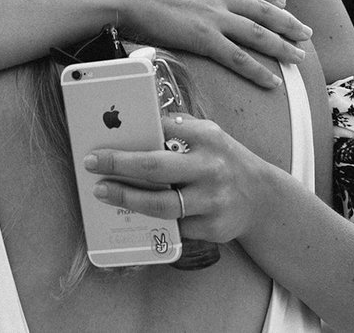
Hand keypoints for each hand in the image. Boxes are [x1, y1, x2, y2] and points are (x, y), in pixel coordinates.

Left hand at [85, 113, 271, 243]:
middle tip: (92, 163)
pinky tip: (133, 216)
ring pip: (161, 204)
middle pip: (156, 167)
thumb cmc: (223, 161)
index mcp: (208, 138)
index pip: (164, 129)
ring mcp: (212, 201)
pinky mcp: (212, 228)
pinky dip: (152, 221)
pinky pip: (174, 227)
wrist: (261, 198)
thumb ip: (179, 129)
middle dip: (119, 164)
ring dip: (127, 199)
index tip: (104, 137)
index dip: (133, 133)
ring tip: (103, 193)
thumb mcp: (209, 135)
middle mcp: (211, 168)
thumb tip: (136, 125)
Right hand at [113, 0, 312, 88]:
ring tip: (300, 57)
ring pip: (258, 33)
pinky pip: (237, 57)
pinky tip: (272, 82)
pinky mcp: (203, 38)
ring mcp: (212, 17)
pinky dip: (257, 70)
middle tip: (306, 32)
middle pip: (261, 10)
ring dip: (283, 45)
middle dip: (287, 21)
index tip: (283, 3)